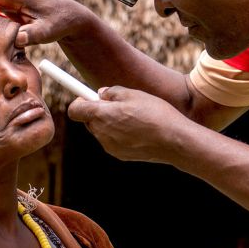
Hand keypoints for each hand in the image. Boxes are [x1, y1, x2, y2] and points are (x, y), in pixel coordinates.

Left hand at [67, 86, 199, 163]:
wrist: (173, 141)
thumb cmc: (155, 113)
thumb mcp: (134, 94)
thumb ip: (112, 92)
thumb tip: (101, 95)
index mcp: (101, 115)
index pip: (75, 110)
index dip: (79, 101)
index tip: (88, 96)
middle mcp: (101, 132)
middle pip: (89, 120)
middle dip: (98, 111)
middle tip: (117, 104)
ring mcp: (109, 146)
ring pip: (101, 131)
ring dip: (110, 123)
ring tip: (133, 118)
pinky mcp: (119, 155)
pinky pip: (112, 141)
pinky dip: (119, 134)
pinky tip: (138, 131)